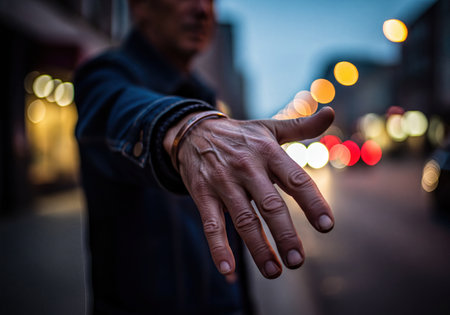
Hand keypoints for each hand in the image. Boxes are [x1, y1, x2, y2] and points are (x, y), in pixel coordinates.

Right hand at [164, 107, 334, 278]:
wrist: (193, 130)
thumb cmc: (240, 134)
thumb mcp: (269, 127)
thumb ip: (301, 126)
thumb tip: (330, 112)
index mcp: (268, 152)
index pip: (296, 180)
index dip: (313, 203)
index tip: (327, 226)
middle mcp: (247, 167)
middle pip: (270, 205)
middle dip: (285, 235)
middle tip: (297, 261)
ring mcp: (223, 181)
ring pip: (243, 219)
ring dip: (258, 247)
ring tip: (273, 271)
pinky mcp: (202, 193)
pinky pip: (211, 224)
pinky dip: (218, 248)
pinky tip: (228, 271)